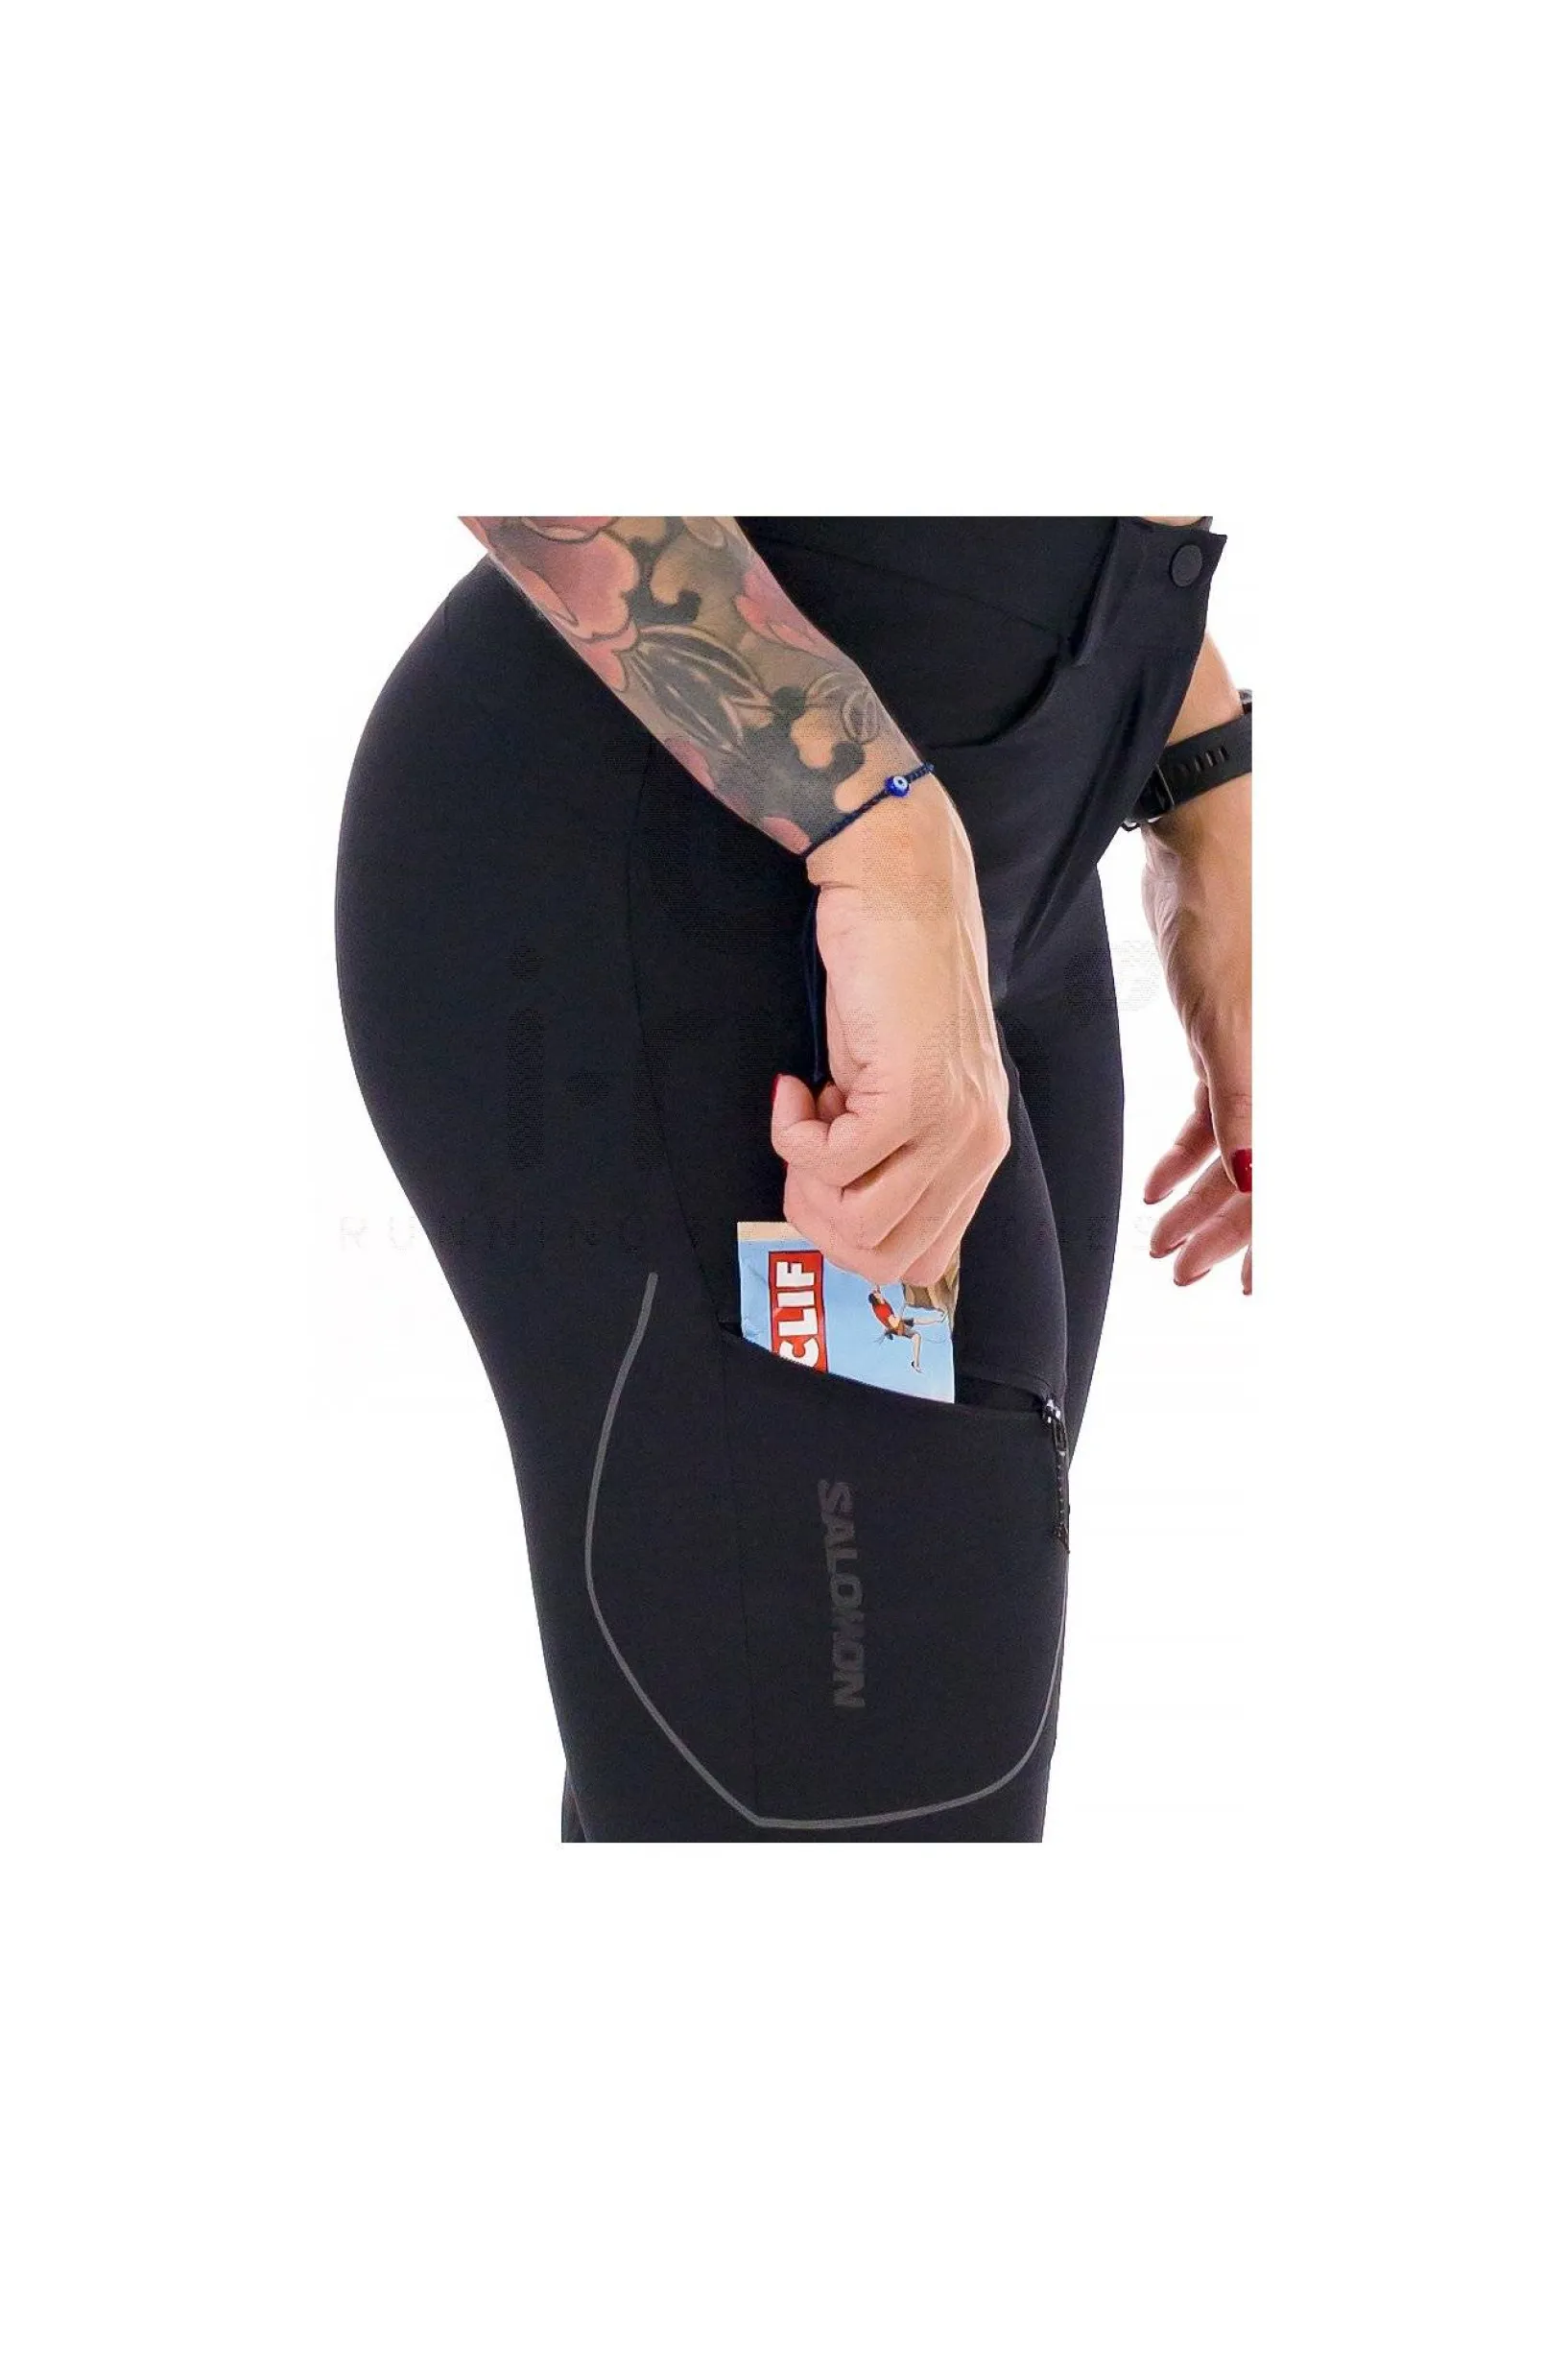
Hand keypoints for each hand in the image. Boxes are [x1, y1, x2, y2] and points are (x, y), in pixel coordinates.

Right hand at [769, 776, 1009, 1289]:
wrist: (896, 889)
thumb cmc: (886, 977)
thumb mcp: (894, 1081)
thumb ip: (889, 1148)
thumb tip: (836, 1204)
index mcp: (979, 1149)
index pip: (922, 1259)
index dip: (853, 1233)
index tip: (827, 1170)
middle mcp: (978, 1145)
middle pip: (886, 1259)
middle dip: (820, 1219)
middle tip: (802, 1149)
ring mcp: (950, 1125)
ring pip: (858, 1224)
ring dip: (804, 1179)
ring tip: (803, 1112)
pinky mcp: (911, 1095)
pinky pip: (831, 1163)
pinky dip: (791, 1133)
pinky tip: (795, 1083)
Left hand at [1140, 772, 1251, 1293]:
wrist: (1206, 844)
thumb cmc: (1232, 919)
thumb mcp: (1234, 1024)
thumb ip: (1245, 1110)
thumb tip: (1260, 1187)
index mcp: (1305, 1075)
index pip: (1297, 1180)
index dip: (1272, 1241)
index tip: (1246, 1287)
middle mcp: (1291, 1074)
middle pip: (1264, 1176)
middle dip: (1221, 1231)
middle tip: (1178, 1271)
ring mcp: (1261, 1059)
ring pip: (1235, 1152)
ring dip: (1196, 1201)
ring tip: (1160, 1242)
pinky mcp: (1227, 1039)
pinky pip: (1214, 1117)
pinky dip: (1184, 1155)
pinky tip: (1156, 1188)